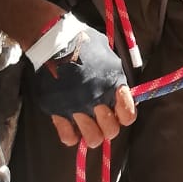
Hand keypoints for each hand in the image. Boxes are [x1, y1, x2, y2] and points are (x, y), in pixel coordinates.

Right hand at [25, 17, 135, 147]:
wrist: (53, 42)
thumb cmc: (84, 43)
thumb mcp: (108, 55)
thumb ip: (116, 76)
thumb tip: (124, 92)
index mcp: (112, 83)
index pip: (128, 115)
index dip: (125, 115)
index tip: (120, 111)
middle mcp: (96, 99)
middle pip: (111, 131)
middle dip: (109, 128)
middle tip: (103, 120)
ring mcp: (76, 107)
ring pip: (92, 139)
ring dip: (92, 134)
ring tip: (88, 125)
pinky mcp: (57, 111)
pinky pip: (68, 137)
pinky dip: (72, 136)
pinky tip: (72, 126)